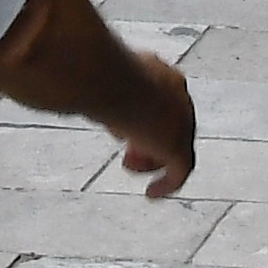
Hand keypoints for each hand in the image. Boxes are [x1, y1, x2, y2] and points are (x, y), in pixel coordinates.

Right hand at [107, 49, 197, 197]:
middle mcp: (179, 98)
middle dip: (148, 138)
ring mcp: (182, 123)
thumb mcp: (101, 79)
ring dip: (153, 159)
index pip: (163, 100)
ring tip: (130, 165)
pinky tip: (151, 193)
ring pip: (175, 148)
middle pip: (171, 125)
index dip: (146, 116)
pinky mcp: (179, 147)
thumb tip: (84, 96)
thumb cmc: (99, 73)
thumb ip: (105, 90)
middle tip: (129, 151)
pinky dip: (166, 184)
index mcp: (165, 76)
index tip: (126, 128)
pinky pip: (179, 172)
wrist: (111, 80)